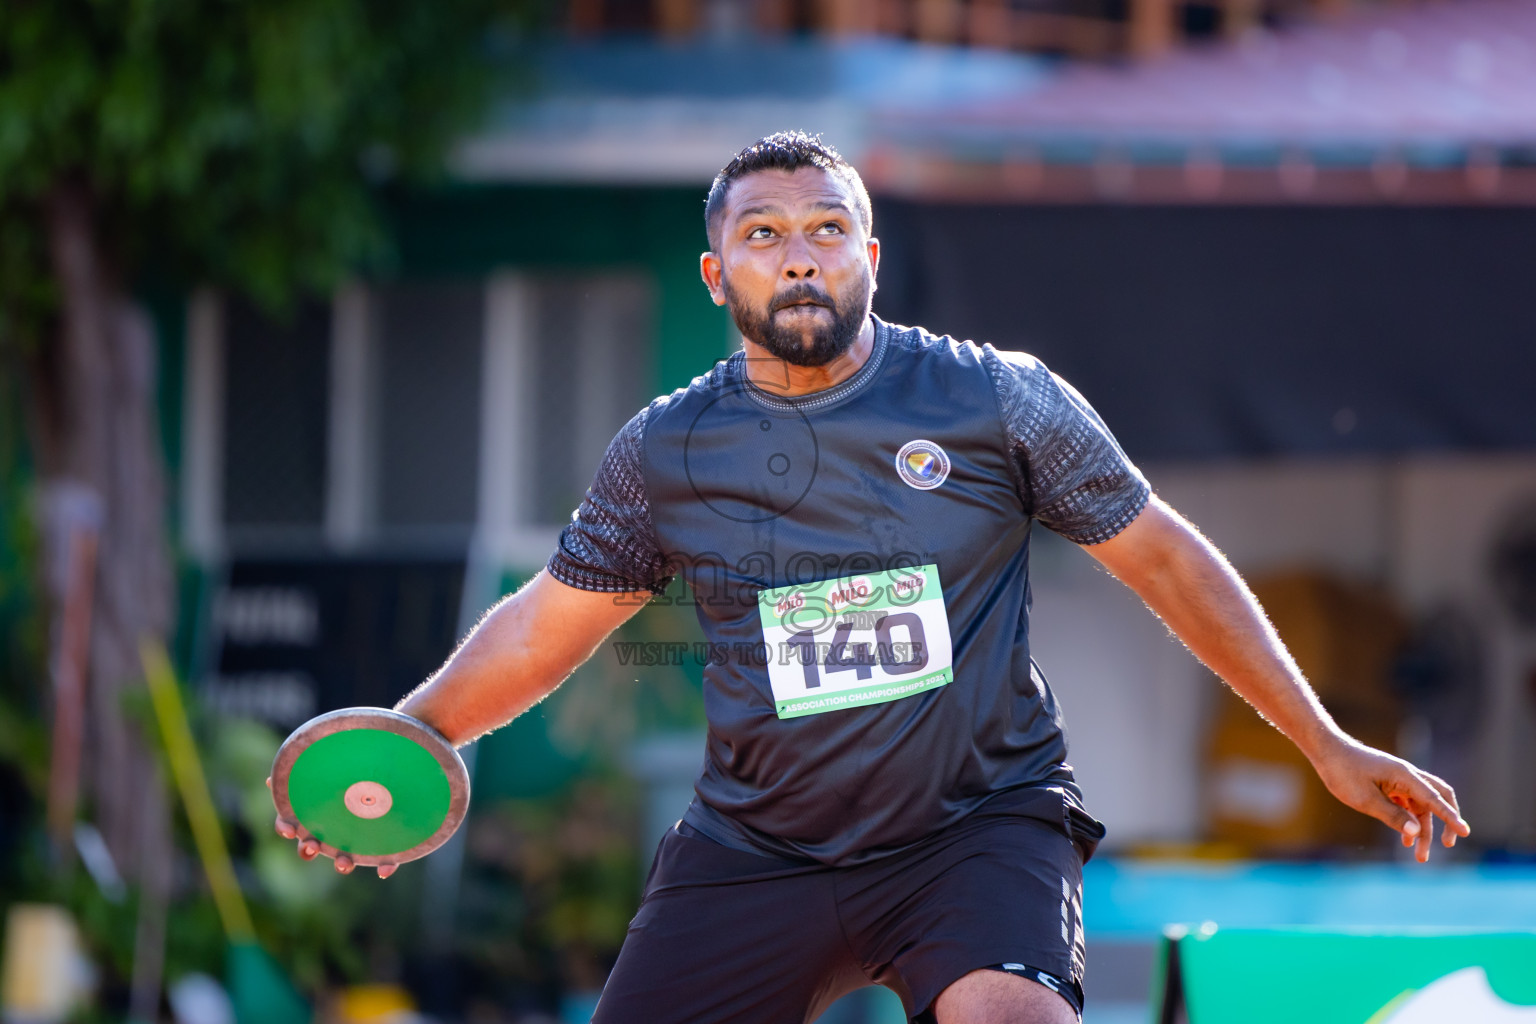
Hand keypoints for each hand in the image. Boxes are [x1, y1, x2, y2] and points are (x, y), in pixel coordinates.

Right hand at [265, 776, 395, 877]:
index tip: (288, 829)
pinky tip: (384, 871)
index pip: (291, 826)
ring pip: (344, 861)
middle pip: (312, 848)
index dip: (286, 828)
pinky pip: (384, 862)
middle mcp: (330, 834)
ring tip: (343, 863)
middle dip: (308, 849)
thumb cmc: (348, 777)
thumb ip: (303, 773)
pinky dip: (385, 868)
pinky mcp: (383, 847)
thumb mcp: (326, 772)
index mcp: (313, 817)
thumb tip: (270, 780)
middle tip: (312, 846)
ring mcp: (355, 843)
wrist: (389, 781)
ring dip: (342, 864)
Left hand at [1309, 739, 1469, 861]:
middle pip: (1438, 798)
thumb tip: (1416, 832)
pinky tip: (1405, 839)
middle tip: (1449, 844)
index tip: (1465, 832)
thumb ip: (1392, 816)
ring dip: (1422, 829)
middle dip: (1446, 821)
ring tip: (1419, 856)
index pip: (1434, 799)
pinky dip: (1409, 821)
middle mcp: (1407, 776)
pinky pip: (1407, 804)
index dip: (1450, 817)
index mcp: (1405, 776)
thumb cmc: (1343, 773)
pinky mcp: (1389, 784)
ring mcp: (1398, 780)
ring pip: (1420, 806)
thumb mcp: (1365, 800)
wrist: (1326, 751)